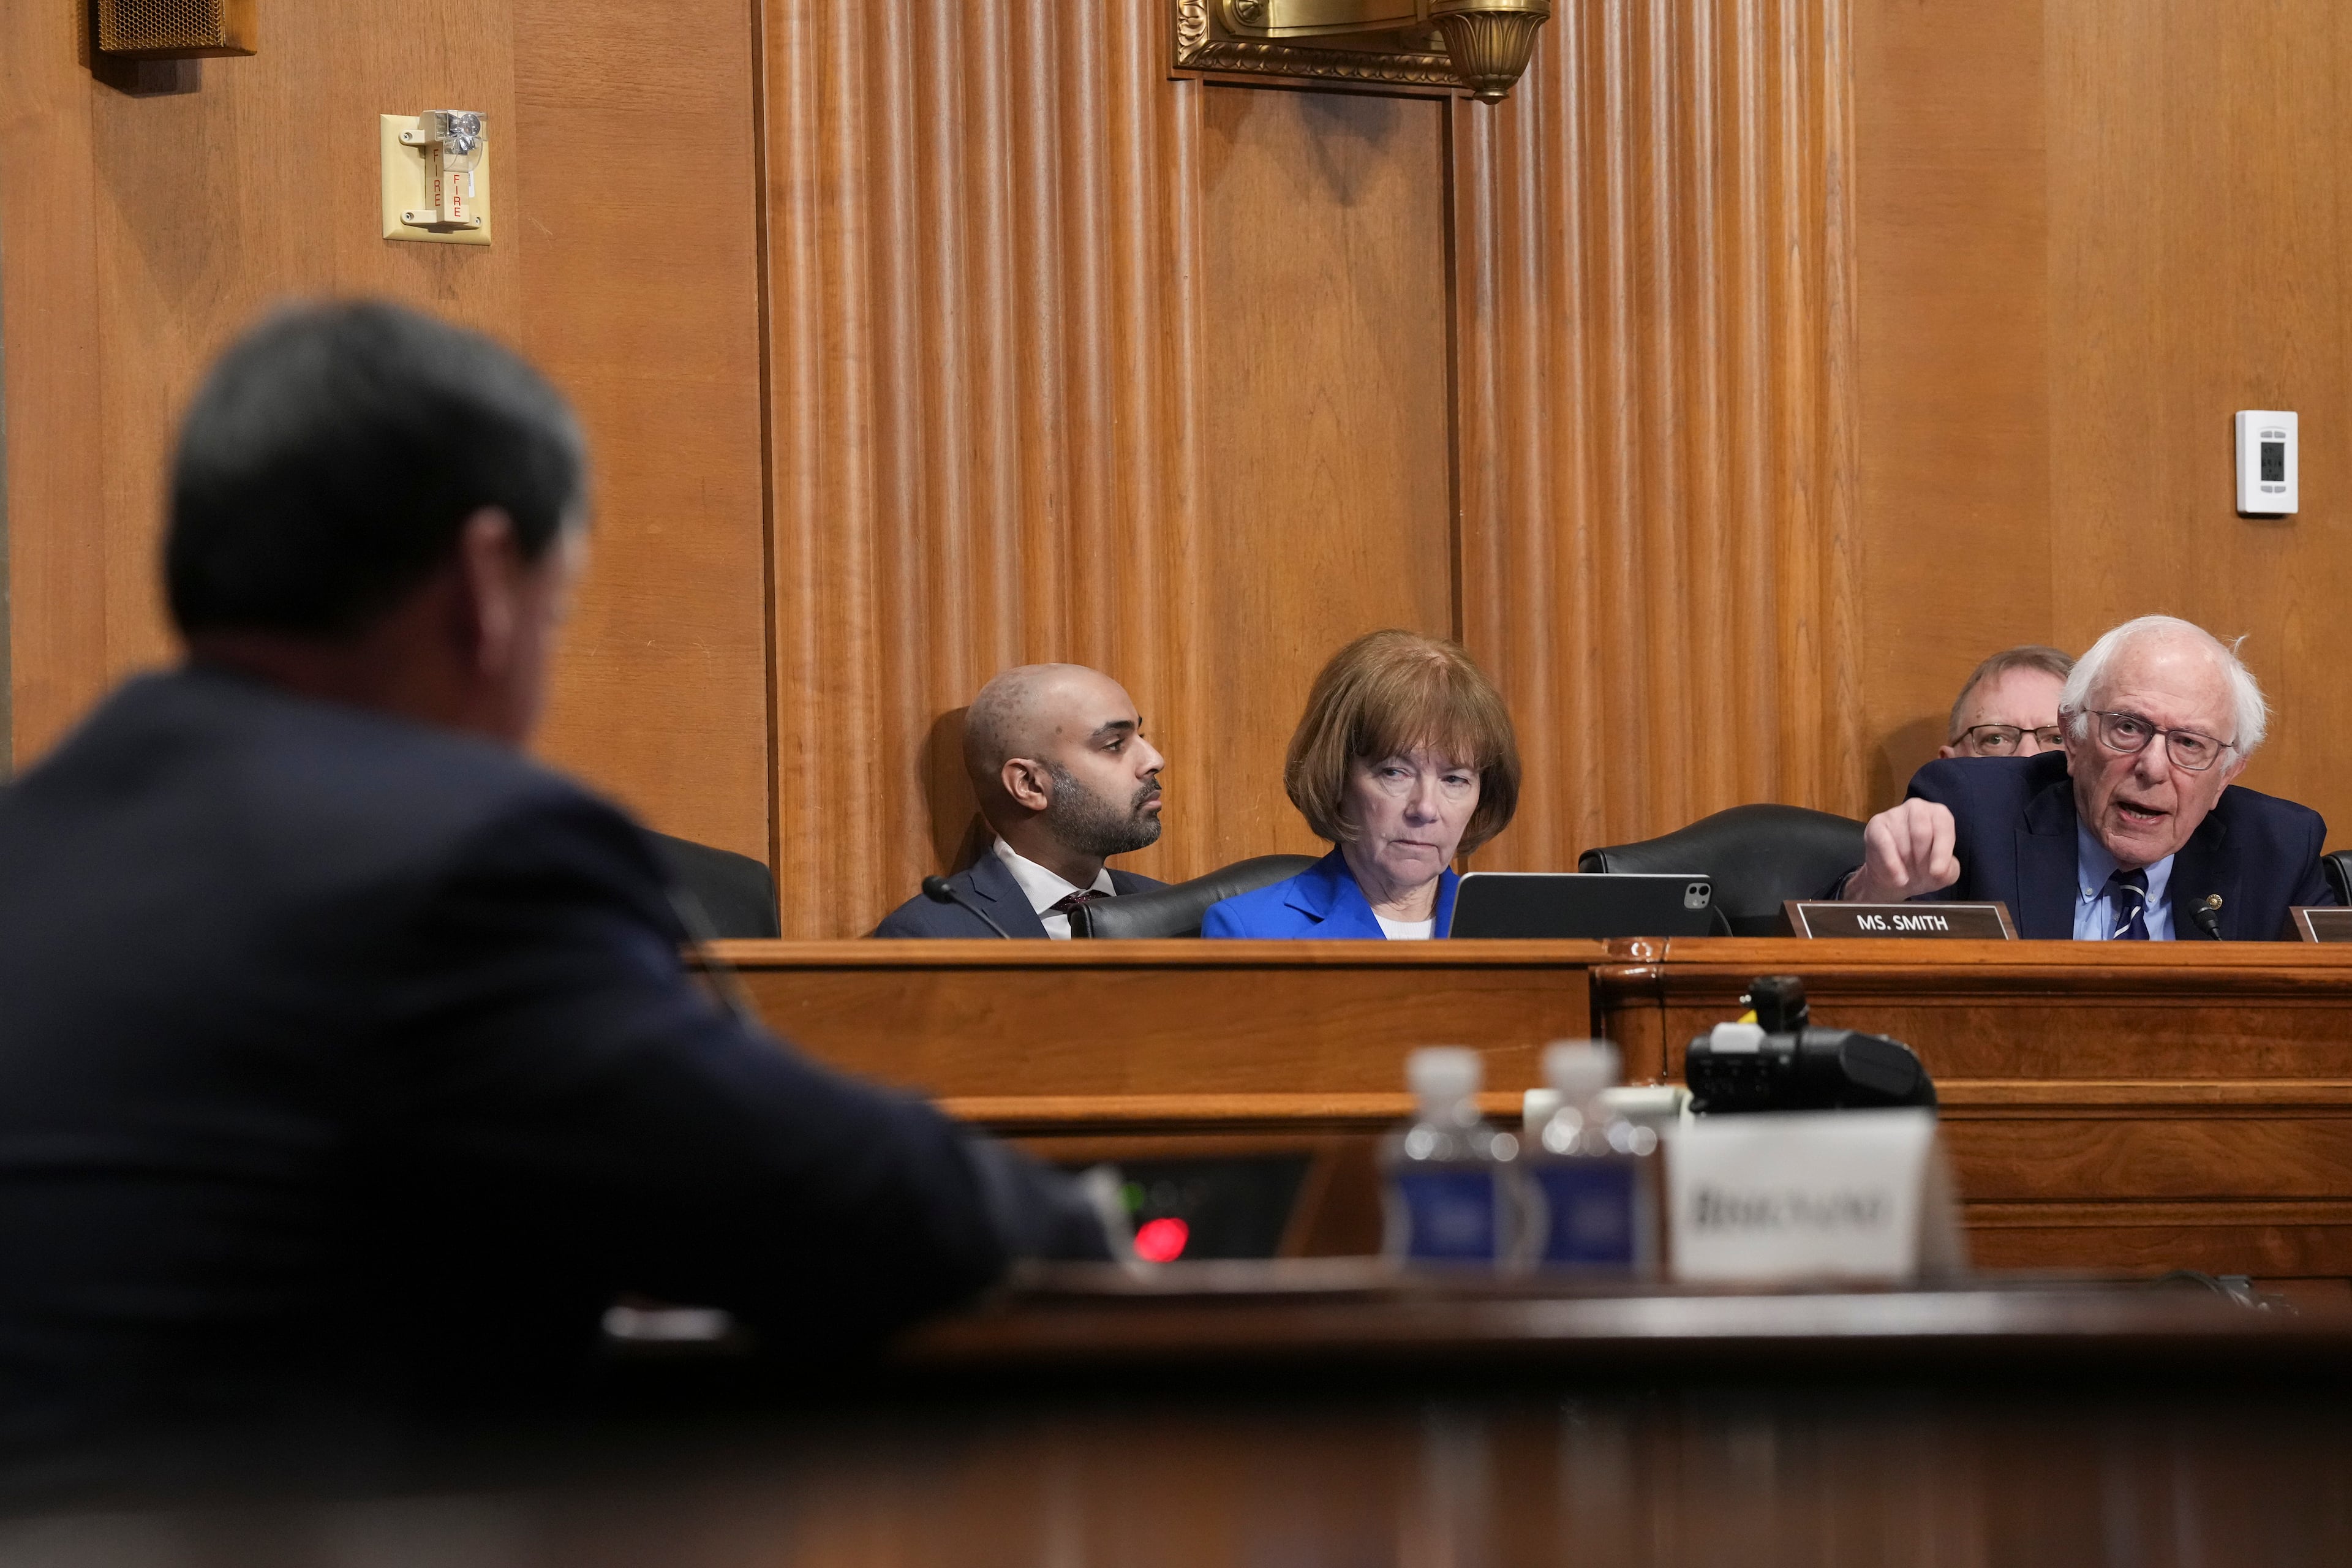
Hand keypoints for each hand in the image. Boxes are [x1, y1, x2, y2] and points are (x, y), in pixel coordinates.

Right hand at [1845, 799, 1960, 902]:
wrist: (1895, 877)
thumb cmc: (1924, 868)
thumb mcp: (1944, 874)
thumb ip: (1950, 870)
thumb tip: (1939, 870)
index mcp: (1938, 814)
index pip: (1943, 825)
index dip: (1941, 851)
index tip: (1937, 872)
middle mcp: (1917, 807)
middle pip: (1921, 832)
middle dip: (1922, 858)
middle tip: (1921, 873)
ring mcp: (1894, 814)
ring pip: (1902, 842)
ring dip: (1907, 864)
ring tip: (1908, 872)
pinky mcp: (1876, 825)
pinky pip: (1884, 844)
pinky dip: (1892, 864)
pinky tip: (1899, 878)